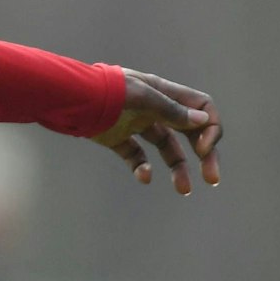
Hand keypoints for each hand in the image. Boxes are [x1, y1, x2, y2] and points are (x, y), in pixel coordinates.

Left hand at [92, 69, 221, 193]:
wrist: (66, 97)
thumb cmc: (106, 90)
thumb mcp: (143, 97)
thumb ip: (171, 110)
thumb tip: (202, 122)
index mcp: (163, 92)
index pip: (200, 108)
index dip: (209, 128)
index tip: (203, 148)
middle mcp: (153, 108)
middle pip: (188, 132)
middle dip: (204, 155)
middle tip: (212, 178)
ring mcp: (135, 123)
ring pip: (165, 148)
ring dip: (177, 168)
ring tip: (184, 190)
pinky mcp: (116, 138)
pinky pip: (136, 156)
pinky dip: (142, 167)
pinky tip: (144, 177)